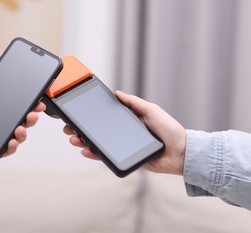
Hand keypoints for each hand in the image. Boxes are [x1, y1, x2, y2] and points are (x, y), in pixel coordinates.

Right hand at [63, 90, 186, 174]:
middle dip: (82, 129)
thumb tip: (117, 93)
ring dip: (84, 141)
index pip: (106, 118)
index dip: (92, 117)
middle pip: (99, 131)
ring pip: (99, 144)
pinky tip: (86, 150)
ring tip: (74, 138)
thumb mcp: (152, 110)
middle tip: (69, 128)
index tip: (79, 114)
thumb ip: (134, 103)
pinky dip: (95, 154)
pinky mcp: (126, 158)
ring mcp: (124, 146)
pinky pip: (108, 157)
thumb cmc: (170, 130)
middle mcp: (124, 133)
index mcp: (129, 120)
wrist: (181, 152)